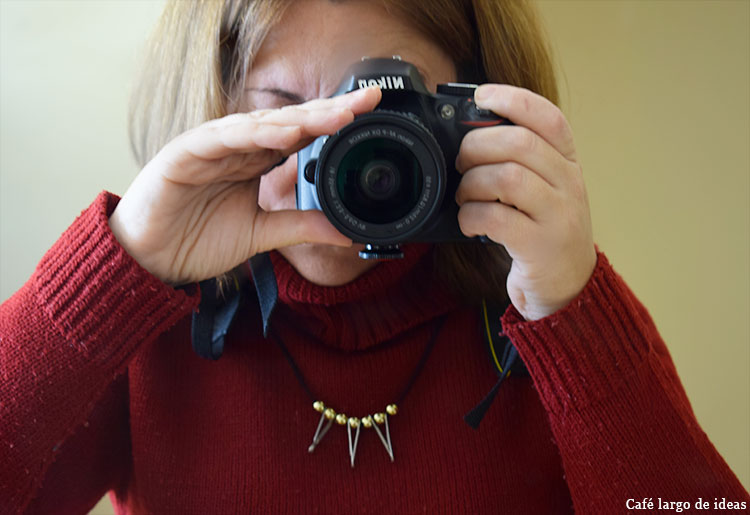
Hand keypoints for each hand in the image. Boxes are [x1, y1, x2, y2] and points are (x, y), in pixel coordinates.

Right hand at [109, 87, 381, 284]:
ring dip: (299, 119)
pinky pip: (222, 139)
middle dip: (329, 111)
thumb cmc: (198, 240)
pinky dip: (251, 134)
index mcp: (257, 161)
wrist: (151, 261)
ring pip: (260, 124)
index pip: (302, 135)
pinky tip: (282, 133)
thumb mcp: (261, 234)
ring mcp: (212, 146)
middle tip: (366, 101)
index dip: (334, 124)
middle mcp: (239, 147)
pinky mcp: (185, 154)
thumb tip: (346, 232)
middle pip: (289, 122)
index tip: (370, 114)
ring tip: (336, 116)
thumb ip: (300, 227)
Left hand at [455, 84, 596, 320]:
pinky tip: (469, 222)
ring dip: (472, 184)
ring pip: (508, 178)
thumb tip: (473, 132)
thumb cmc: (544, 231)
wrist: (568, 286)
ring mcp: (558, 215)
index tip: (481, 96)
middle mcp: (569, 184)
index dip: (513, 100)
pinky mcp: (540, 245)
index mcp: (568, 163)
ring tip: (464, 197)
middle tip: (461, 162)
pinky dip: (471, 216)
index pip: (549, 118)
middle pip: (520, 144)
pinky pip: (497, 218)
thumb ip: (520, 161)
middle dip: (477, 146)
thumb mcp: (544, 189)